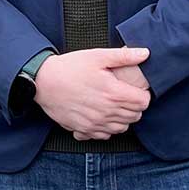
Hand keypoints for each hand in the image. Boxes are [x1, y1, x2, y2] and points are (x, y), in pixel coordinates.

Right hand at [35, 46, 151, 139]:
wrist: (43, 82)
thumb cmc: (70, 68)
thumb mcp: (97, 56)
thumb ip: (124, 56)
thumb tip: (145, 53)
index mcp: (114, 93)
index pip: (143, 102)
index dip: (143, 95)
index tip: (136, 89)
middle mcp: (107, 112)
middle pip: (135, 116)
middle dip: (134, 106)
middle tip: (125, 95)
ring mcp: (95, 123)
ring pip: (122, 128)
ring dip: (122, 118)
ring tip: (114, 105)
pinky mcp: (84, 130)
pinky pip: (105, 136)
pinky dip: (107, 128)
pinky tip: (101, 115)